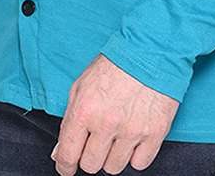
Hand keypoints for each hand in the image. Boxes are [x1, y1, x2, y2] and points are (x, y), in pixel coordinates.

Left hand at [50, 54, 178, 174]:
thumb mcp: (82, 85)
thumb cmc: (115, 64)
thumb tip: (60, 151)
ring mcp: (132, 130)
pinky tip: (133, 138)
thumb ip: (69, 119)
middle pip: (91, 165)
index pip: (68, 155)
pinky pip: (139, 164)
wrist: (150, 50)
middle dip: (90, 156)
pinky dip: (135, 155)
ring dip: (112, 156)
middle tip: (96, 142)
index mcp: (85, 110)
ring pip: (114, 167)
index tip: (67, 167)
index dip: (65, 166)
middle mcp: (107, 123)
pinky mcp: (154, 133)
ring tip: (116, 136)